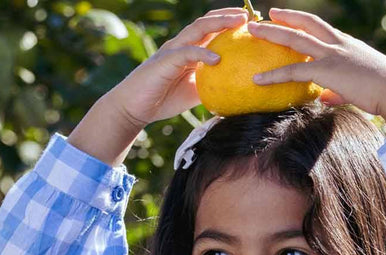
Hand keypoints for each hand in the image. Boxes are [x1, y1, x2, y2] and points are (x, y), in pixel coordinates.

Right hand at [109, 7, 248, 128]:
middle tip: (248, 15)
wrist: (135, 108)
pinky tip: (218, 57)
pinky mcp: (165, 61)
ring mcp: (172, 50)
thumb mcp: (194, 92)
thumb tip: (235, 89)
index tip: (250, 24)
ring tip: (237, 23)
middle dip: (227, 16)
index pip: (210, 30)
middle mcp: (181, 44)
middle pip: (206, 23)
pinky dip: (202, 53)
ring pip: (197, 30)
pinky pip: (186, 53)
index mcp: (188, 50)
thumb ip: (211, 85)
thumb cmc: (163, 99)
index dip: (229, 24)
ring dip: (219, 24)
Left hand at [247, 7, 385, 118]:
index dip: (301, 21)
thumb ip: (336, 91)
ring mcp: (331, 55)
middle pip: (305, 25)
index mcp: (345, 44)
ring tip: (253, 31)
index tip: (286, 18)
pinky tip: (257, 80)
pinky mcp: (326, 71)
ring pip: (295, 39)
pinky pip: (294, 71)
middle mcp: (337, 44)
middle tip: (265, 15)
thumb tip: (323, 98)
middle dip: (284, 18)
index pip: (319, 28)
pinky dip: (274, 75)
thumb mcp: (356, 87)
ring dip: (272, 33)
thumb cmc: (382, 92)